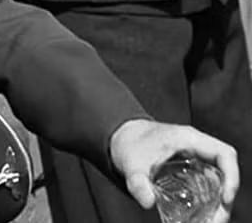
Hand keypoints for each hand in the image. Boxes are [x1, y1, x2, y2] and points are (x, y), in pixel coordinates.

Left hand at [109, 118, 239, 222]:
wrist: (120, 138)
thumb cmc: (128, 145)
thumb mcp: (130, 165)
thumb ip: (137, 183)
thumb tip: (147, 203)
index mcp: (188, 139)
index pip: (224, 154)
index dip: (232, 176)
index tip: (226, 198)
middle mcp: (197, 147)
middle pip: (224, 171)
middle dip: (225, 198)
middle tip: (217, 220)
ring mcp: (195, 158)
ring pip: (219, 180)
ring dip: (218, 202)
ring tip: (211, 222)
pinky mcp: (190, 168)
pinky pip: (208, 184)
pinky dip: (209, 201)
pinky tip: (203, 217)